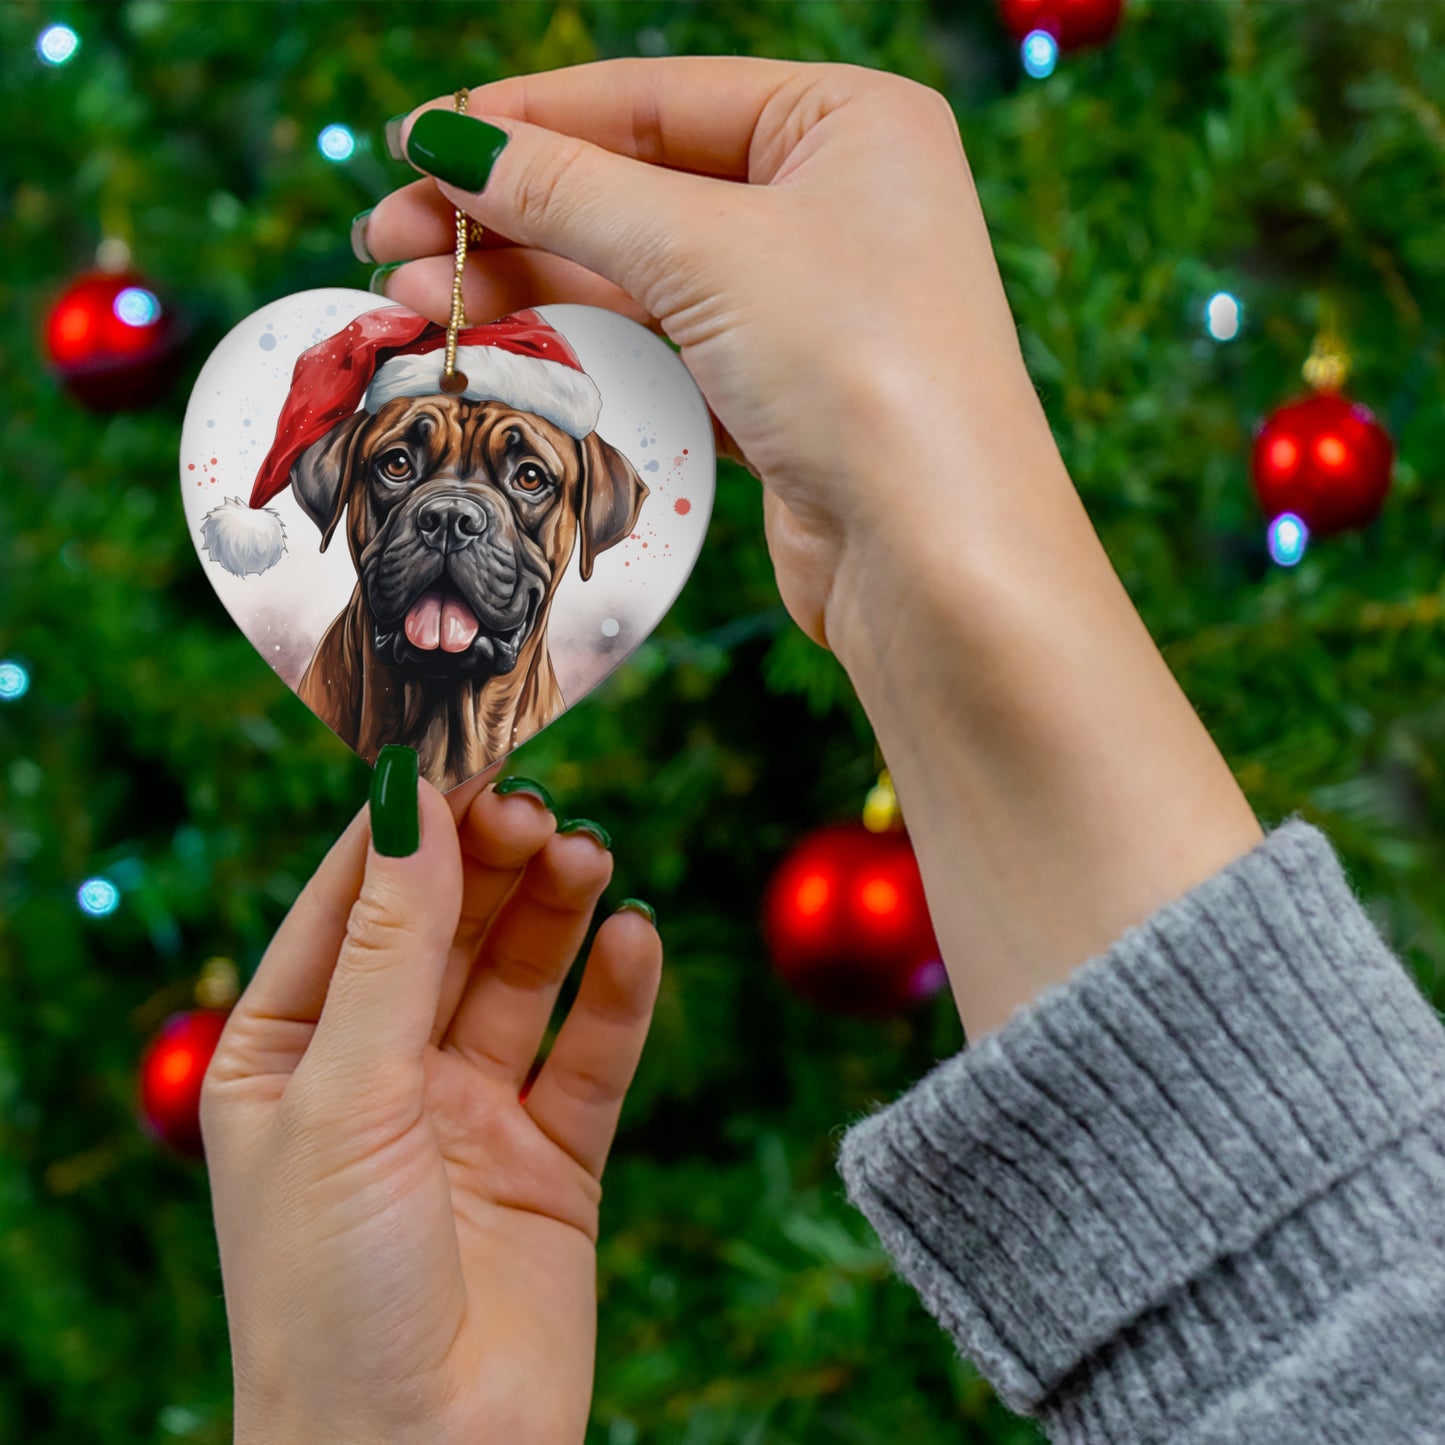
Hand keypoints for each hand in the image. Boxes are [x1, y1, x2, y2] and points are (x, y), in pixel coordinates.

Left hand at [201, 768, 660, 1444]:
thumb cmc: (330, 1294)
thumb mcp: (345, 1094)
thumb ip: (390, 945)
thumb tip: (407, 798)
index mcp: (289, 1053)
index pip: (351, 903)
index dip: (407, 826)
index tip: (463, 751)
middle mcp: (380, 1073)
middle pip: (447, 928)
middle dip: (491, 862)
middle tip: (539, 808)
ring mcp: (469, 1114)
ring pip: (522, 977)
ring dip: (556, 911)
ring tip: (590, 858)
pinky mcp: (553, 1159)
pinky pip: (590, 1055)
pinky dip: (617, 994)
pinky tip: (635, 939)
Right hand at [362, 60, 1261, 1038]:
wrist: (936, 559)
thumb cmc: (862, 371)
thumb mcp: (706, 252)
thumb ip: (570, 191)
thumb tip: (449, 143)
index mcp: (848, 123)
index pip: (655, 98)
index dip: (527, 120)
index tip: (418, 145)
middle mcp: (834, 204)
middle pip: (637, 188)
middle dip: (510, 215)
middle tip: (390, 240)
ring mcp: (808, 304)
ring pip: (641, 275)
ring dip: (529, 286)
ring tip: (417, 302)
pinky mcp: (782, 393)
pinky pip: (663, 346)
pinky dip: (584, 345)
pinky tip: (500, 347)